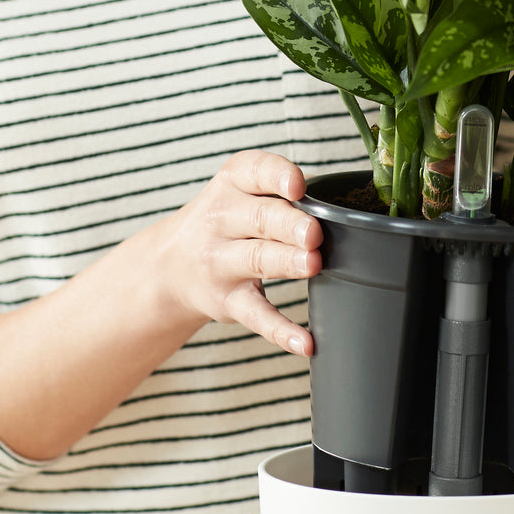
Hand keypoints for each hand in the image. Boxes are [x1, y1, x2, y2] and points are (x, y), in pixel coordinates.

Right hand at [154, 150, 320, 356]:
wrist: (169, 266)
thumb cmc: (226, 220)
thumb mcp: (239, 192)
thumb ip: (283, 193)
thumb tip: (344, 209)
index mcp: (232, 183)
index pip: (254, 171)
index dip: (278, 177)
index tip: (298, 186)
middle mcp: (222, 219)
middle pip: (260, 218)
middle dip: (289, 224)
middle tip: (314, 233)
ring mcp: (222, 262)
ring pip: (257, 259)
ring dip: (285, 262)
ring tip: (312, 265)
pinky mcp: (227, 302)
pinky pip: (256, 316)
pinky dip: (280, 330)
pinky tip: (305, 342)